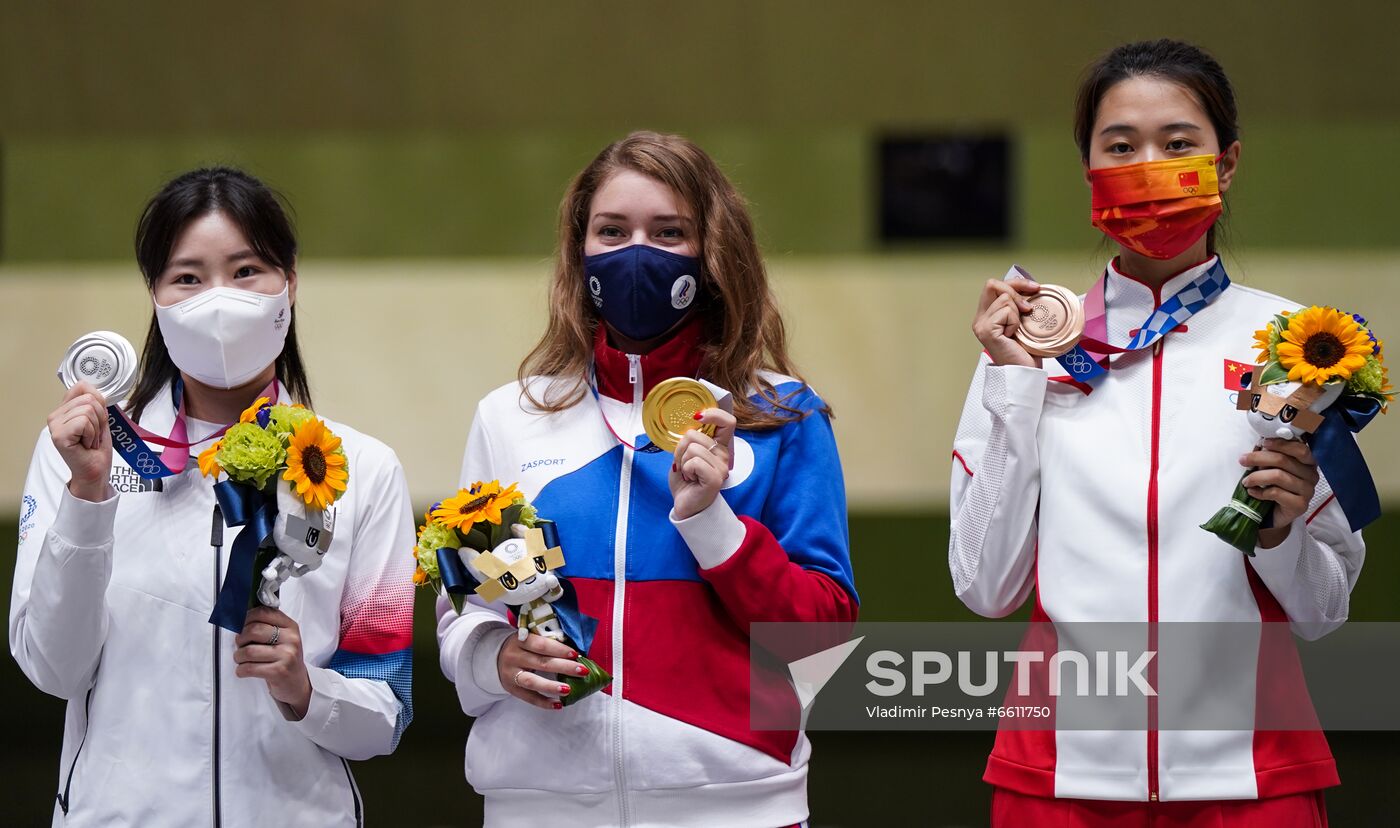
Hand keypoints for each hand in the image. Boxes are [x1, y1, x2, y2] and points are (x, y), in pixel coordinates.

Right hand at [48, 382, 111, 501]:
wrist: (96, 470)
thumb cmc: (96, 448)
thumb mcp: (100, 419)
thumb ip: (95, 402)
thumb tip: (91, 386)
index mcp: (64, 409)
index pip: (82, 386)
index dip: (98, 402)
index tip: (97, 420)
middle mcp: (55, 416)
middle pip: (89, 399)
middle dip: (99, 418)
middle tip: (93, 435)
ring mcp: (55, 425)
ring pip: (88, 410)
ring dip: (96, 429)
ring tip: (89, 441)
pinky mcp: (59, 435)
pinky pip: (84, 422)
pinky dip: (92, 435)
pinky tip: (85, 445)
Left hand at [234, 607, 311, 717]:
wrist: (297, 683)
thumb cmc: (284, 658)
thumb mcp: (283, 638)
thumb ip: (267, 625)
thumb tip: (239, 617)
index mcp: (290, 626)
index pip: (263, 612)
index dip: (246, 618)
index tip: (241, 625)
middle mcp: (291, 639)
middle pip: (254, 630)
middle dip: (240, 639)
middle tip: (240, 645)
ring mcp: (286, 655)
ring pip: (249, 651)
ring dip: (238, 656)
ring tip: (241, 659)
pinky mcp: (279, 672)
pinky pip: (249, 668)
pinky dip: (240, 670)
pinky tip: (244, 670)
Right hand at [496, 632, 585, 710]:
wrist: (494, 658)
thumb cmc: (521, 647)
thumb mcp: (529, 639)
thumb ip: (546, 643)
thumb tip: (574, 653)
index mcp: (520, 640)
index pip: (541, 644)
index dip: (559, 649)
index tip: (575, 654)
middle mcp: (514, 657)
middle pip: (541, 663)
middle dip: (563, 667)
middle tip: (582, 671)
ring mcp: (511, 674)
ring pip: (533, 682)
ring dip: (552, 686)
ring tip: (568, 690)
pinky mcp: (512, 689)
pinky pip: (529, 698)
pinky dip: (543, 702)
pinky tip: (558, 704)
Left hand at [669, 408, 735, 519]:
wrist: (685, 505)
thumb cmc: (686, 480)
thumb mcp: (686, 454)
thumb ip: (691, 440)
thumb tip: (690, 424)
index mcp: (719, 446)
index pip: (728, 421)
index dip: (713, 414)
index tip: (697, 417)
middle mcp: (724, 455)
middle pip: (696, 434)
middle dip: (681, 448)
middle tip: (684, 463)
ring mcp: (721, 467)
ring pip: (693, 448)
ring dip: (682, 461)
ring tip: (687, 473)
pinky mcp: (715, 479)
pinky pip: (694, 462)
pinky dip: (686, 470)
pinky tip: (690, 479)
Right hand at [972, 275, 1043, 367]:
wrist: (1024, 372)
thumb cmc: (1026, 351)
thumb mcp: (1023, 321)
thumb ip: (1018, 305)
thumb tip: (1030, 287)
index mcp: (986, 315)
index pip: (994, 285)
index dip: (1015, 282)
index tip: (1034, 288)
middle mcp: (979, 319)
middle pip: (992, 284)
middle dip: (1016, 290)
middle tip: (1029, 307)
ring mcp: (981, 325)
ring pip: (1004, 299)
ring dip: (1018, 312)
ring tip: (1018, 330)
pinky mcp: (986, 330)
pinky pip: (1006, 311)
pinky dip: (1015, 321)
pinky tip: (1013, 335)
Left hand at [1241, 438, 1319, 547]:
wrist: (1274, 514)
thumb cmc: (1273, 486)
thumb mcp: (1272, 468)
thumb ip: (1270, 455)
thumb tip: (1259, 444)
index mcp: (1308, 462)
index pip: (1300, 449)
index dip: (1280, 444)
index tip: (1262, 443)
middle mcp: (1312, 475)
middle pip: (1284, 460)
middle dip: (1259, 458)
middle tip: (1242, 461)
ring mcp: (1308, 491)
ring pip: (1278, 476)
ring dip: (1256, 477)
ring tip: (1246, 481)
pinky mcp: (1301, 505)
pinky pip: (1276, 493)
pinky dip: (1260, 492)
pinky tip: (1252, 492)